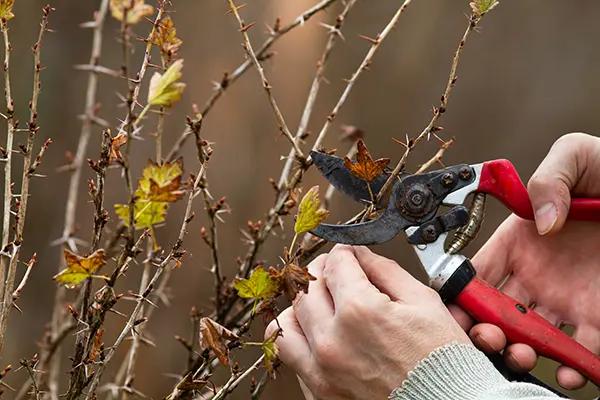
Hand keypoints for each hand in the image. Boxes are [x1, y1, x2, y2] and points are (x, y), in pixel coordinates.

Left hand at [266, 244, 468, 399]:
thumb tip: (361, 255)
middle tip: (338, 273)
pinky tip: (323, 334)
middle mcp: (333, 341)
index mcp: (360, 312)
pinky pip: (292, 357)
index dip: (345, 252)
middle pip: (307, 288)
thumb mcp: (424, 303)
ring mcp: (322, 370)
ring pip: (288, 322)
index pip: (335, 264)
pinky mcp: (319, 392)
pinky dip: (303, 339)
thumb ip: (386, 271)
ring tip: (323, 304)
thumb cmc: (443, 363)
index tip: (350, 254)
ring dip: (303, 306)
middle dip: (323, 272)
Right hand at [449, 132, 599, 389]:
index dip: (460, 293)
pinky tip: (569, 369)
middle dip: (485, 330)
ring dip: (521, 353)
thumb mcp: (575, 155)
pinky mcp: (597, 316)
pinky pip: (581, 350)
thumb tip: (541, 221)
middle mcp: (535, 274)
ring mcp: (565, 298)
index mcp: (519, 240)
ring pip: (531, 337)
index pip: (478, 272)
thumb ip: (547, 180)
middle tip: (488, 338)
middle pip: (496, 312)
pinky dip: (572, 367)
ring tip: (523, 354)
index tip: (454, 310)